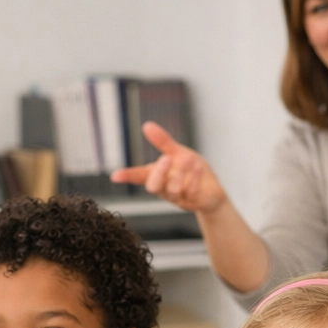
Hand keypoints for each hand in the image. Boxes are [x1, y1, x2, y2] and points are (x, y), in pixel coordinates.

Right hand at [111, 122, 227, 213]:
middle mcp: (165, 189)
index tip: (115, 176)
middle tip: (164, 158)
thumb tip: (146, 125)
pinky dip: (195, 178)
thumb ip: (162, 142)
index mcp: (158, 176)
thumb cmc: (190, 171)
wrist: (212, 190)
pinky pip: (192, 192)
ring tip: (188, 158)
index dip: (128, 176)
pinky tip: (198, 166)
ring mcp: (179, 197)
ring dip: (180, 174)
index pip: (139, 176)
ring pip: (173, 190)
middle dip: (158, 174)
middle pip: (154, 187)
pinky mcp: (194, 201)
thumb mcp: (177, 153)